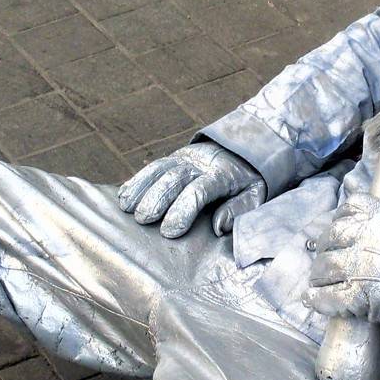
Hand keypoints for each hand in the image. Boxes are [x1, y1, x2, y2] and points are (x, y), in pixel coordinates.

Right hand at [117, 142, 264, 237]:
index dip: (183, 210)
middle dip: (157, 198)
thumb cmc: (249, 180)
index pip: (199, 190)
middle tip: (143, 220)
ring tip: (125, 208)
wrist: (245, 148)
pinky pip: (153, 167)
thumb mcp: (256, 194)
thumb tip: (219, 226)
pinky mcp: (174, 158)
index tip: (170, 231)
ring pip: (159, 169)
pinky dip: (136, 180)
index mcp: (222, 174)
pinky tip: (123, 195)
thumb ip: (238, 209)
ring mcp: (184, 158)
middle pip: (174, 178)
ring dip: (140, 187)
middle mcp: (200, 164)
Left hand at [307, 195, 379, 372]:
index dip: (340, 220)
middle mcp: (368, 234)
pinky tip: (312, 300)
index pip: (350, 208)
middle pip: (332, 238)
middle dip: (327, 250)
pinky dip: (316, 299)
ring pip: (324, 267)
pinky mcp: (357, 296)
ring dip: (319, 275)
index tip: (339, 232)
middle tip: (327, 262)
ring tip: (318, 283)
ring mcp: (360, 265)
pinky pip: (325, 297)